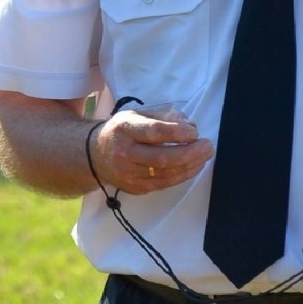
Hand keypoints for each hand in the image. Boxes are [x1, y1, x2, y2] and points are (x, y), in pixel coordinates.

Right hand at [90, 108, 213, 194]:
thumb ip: (163, 117)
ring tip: (205, 156)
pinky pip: (164, 184)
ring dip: (191, 166)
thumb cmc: (121, 132)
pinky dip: (183, 175)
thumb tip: (188, 124)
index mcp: (124, 129)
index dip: (177, 133)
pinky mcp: (135, 188)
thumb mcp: (136, 115)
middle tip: (208, 146)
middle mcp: (124, 153)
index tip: (194, 131)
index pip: (154, 133)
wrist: (94, 155)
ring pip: (166, 174)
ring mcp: (129, 174)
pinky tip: (193, 166)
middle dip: (190, 153)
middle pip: (162, 158)